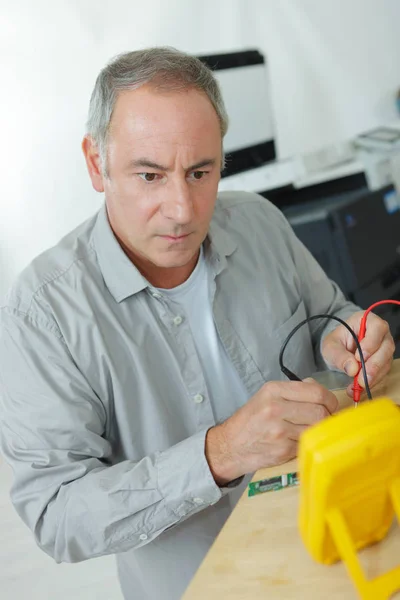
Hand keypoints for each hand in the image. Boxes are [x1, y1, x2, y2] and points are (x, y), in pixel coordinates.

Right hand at [205, 379, 337, 485]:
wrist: (231, 444)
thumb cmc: (252, 419)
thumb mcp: (268, 395)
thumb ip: (294, 390)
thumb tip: (320, 390)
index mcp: (274, 390)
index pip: (316, 392)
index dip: (330, 400)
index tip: (331, 405)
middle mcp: (275, 408)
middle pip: (320, 412)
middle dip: (327, 417)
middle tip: (324, 420)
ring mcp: (279, 431)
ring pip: (316, 429)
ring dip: (317, 431)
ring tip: (309, 429)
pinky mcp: (282, 450)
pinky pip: (307, 444)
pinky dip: (306, 443)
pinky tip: (297, 441)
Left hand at [321, 311, 394, 396]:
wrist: (338, 351)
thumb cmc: (336, 342)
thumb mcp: (330, 346)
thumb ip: (339, 355)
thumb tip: (353, 369)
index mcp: (367, 320)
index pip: (377, 328)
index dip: (371, 343)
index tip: (358, 357)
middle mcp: (381, 332)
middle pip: (386, 347)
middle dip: (374, 365)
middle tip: (361, 379)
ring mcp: (384, 347)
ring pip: (386, 362)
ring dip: (373, 376)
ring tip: (358, 386)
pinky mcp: (384, 361)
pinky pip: (382, 372)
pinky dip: (371, 382)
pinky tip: (359, 388)